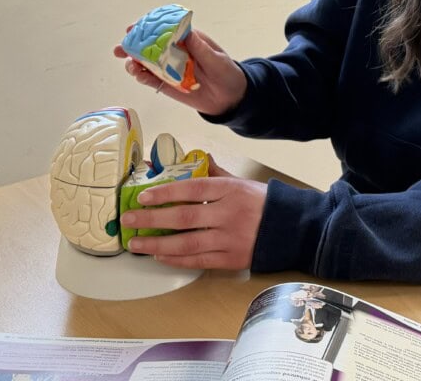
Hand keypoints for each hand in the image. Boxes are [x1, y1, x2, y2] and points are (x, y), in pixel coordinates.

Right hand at [114, 28, 247, 115]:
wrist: (230, 97)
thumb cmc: (226, 72)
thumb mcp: (217, 59)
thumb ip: (201, 49)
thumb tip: (187, 32)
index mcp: (187, 39)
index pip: (164, 29)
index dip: (148, 27)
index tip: (134, 28)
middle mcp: (174, 52)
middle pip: (150, 46)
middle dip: (133, 45)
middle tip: (121, 49)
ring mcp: (169, 68)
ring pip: (146, 63)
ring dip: (134, 62)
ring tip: (131, 65)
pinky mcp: (168, 84)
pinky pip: (152, 80)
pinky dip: (142, 77)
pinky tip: (138, 75)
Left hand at [119, 160, 265, 270]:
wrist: (292, 229)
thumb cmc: (263, 203)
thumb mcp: (241, 182)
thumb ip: (216, 174)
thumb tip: (195, 159)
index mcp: (230, 190)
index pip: (192, 189)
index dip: (166, 192)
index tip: (143, 196)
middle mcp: (228, 214)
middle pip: (184, 217)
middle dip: (151, 219)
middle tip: (128, 219)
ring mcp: (229, 238)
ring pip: (187, 242)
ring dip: (157, 244)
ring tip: (136, 243)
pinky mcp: (231, 259)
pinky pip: (198, 261)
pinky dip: (177, 260)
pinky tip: (160, 257)